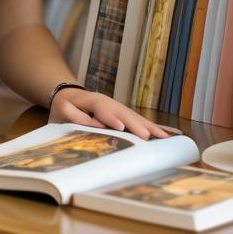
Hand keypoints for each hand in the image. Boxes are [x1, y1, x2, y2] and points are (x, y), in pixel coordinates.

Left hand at [48, 87, 176, 138]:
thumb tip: (96, 126)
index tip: (120, 126)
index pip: (101, 107)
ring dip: (151, 127)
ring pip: (135, 117)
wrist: (67, 95)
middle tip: (149, 137)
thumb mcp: (62, 111)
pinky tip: (169, 133)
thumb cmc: (64, 107)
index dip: (110, 117)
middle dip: (136, 124)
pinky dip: (154, 127)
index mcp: (91, 100)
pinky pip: (139, 121)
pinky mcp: (124, 115)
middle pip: (124, 112)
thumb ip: (76, 118)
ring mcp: (118, 108)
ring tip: (167, 137)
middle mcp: (109, 103)